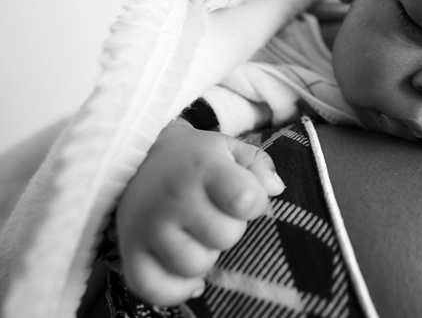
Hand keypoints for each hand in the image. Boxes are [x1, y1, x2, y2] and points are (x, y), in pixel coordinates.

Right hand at [115, 119, 284, 304]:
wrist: (137, 158)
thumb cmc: (194, 158)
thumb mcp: (228, 148)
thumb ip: (258, 164)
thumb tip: (276, 189)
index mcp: (204, 168)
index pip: (245, 199)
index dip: (255, 204)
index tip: (245, 199)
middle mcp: (174, 197)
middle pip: (224, 237)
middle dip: (230, 229)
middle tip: (217, 216)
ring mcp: (149, 226)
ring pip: (194, 265)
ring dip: (205, 257)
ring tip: (198, 237)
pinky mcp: (129, 249)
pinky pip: (153, 288)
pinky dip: (176, 290)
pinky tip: (191, 278)